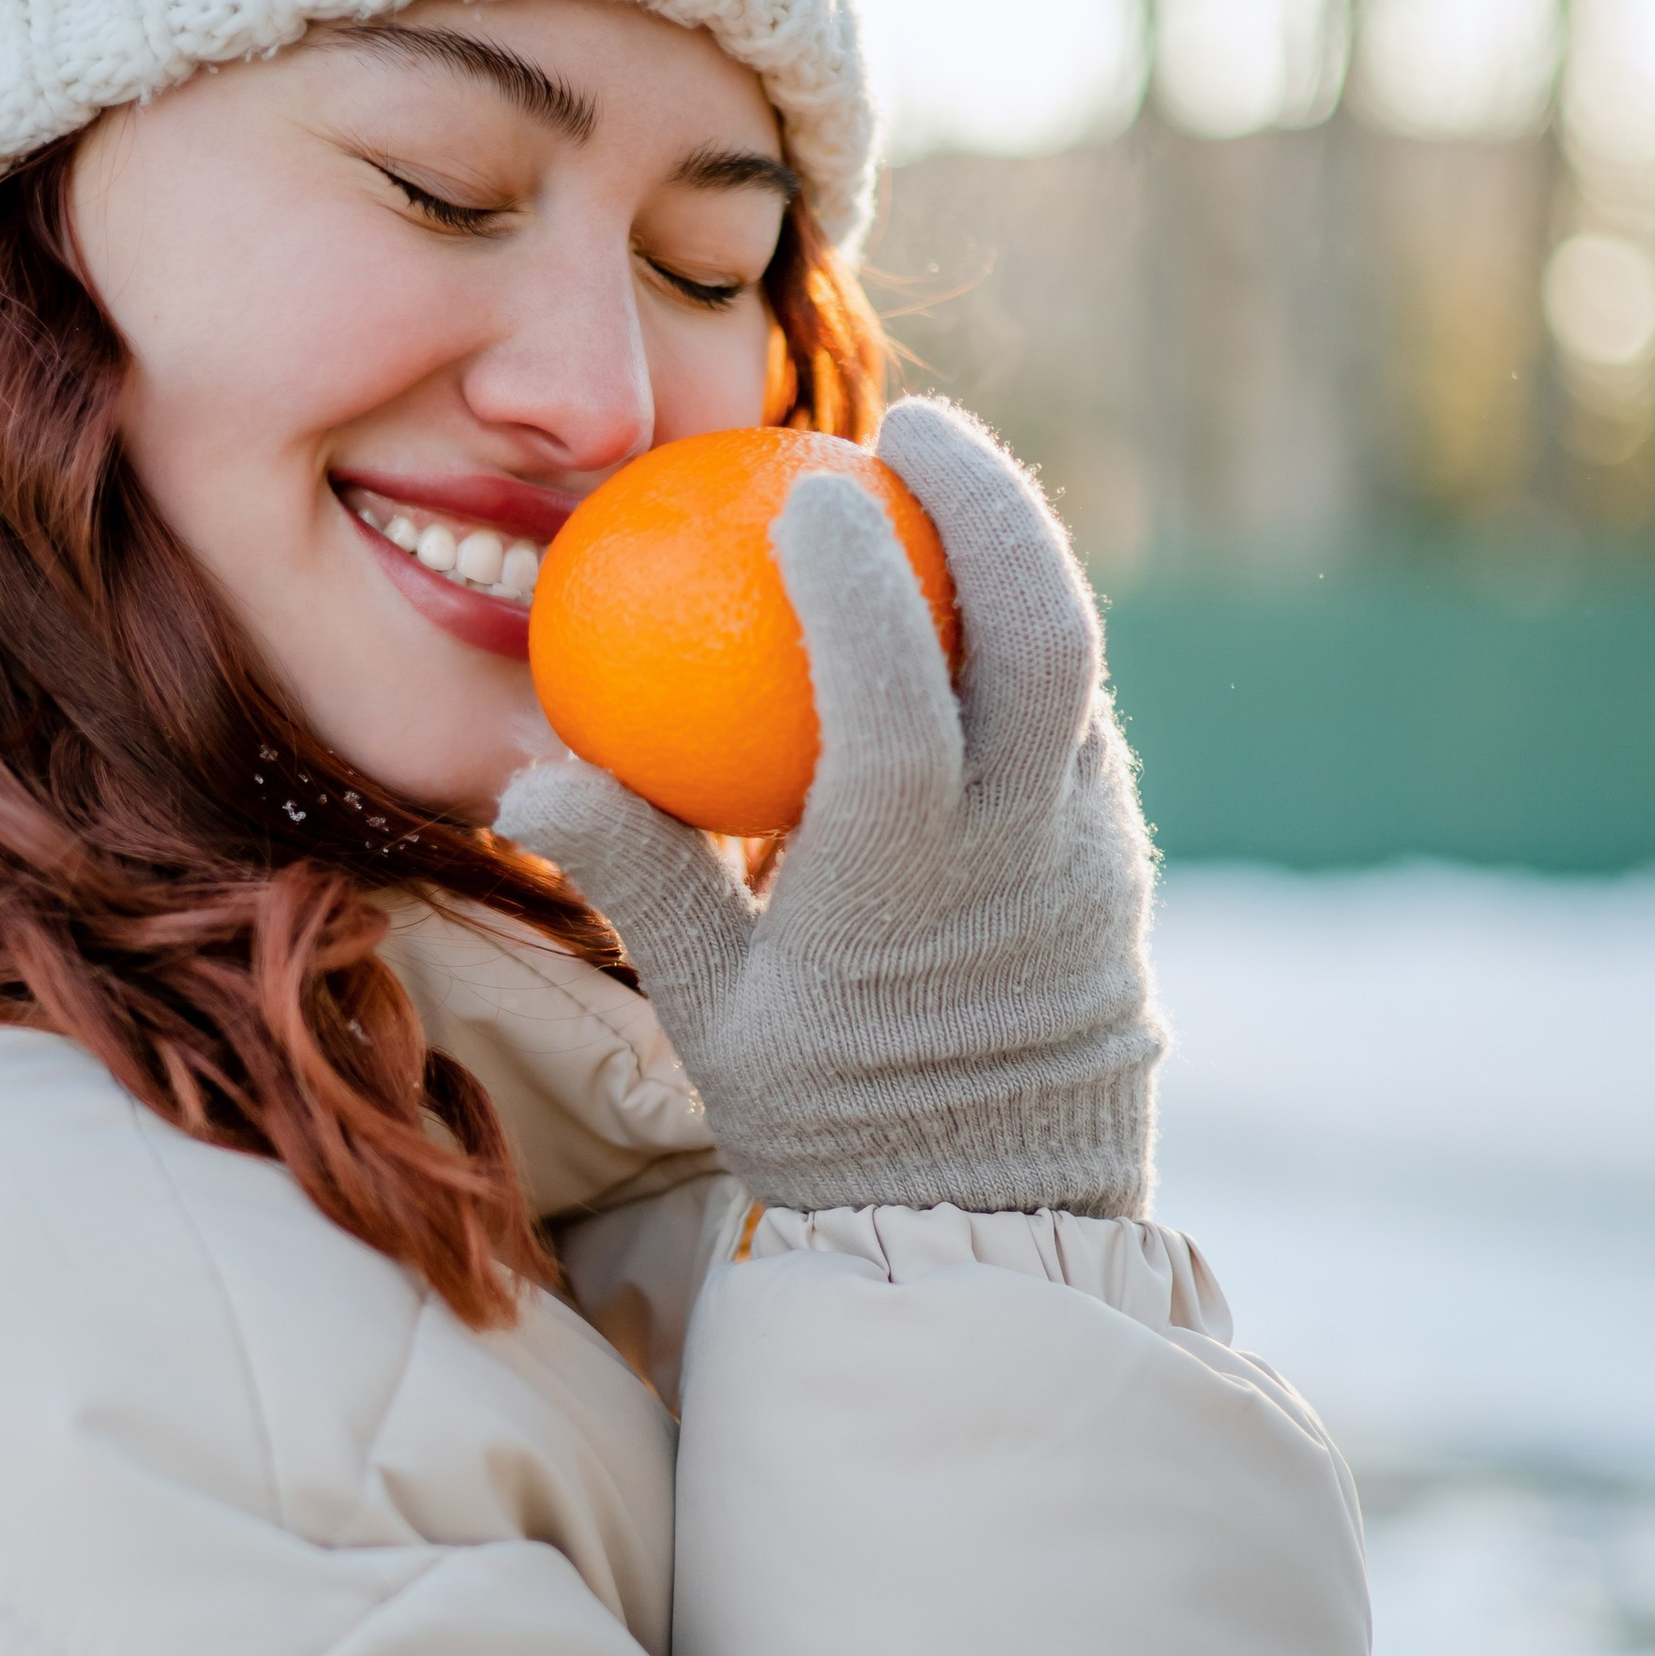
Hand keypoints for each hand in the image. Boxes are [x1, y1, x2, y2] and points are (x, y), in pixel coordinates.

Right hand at [495, 399, 1164, 1216]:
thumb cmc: (826, 1123)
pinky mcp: (1121, 864)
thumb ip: (638, 877)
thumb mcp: (710, 1015)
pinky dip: (1027, 649)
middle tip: (917, 428)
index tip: (806, 490)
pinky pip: (1083, 723)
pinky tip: (965, 621)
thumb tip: (534, 769)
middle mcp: (1029, 856)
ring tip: (943, 492)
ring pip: (1080, 669)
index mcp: (913, 891)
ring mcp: (1095, 855)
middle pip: (1044, 633)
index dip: (858, 580)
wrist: (995, 1227)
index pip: (897, 701)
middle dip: (989, 504)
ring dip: (1018, 562)